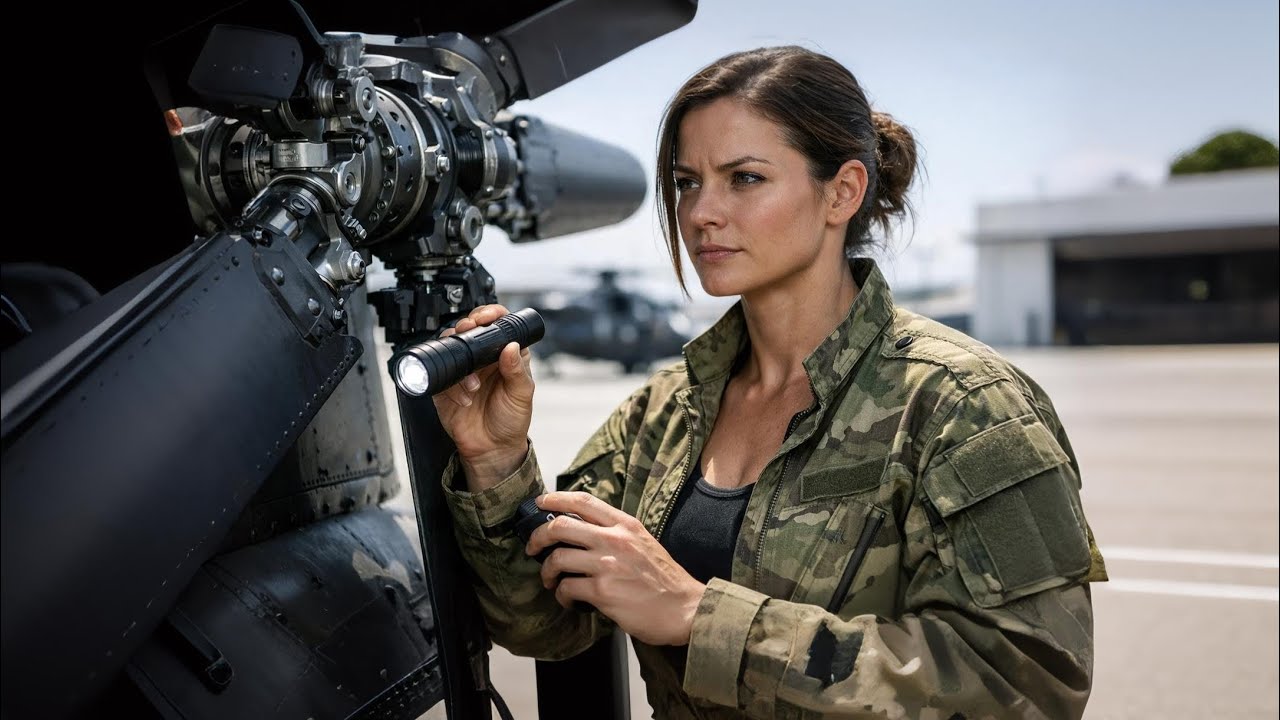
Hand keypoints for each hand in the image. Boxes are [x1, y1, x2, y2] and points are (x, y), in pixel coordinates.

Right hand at [432, 305, 534, 489]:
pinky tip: (464, 399)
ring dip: (460, 361)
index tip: (487, 317)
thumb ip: (517, 371)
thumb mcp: (522, 395)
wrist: (492, 449)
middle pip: (469, 330)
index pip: (497, 324)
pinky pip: (440, 375)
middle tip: (468, 333)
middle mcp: (482, 359)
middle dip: (466, 328)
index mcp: (504, 354)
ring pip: (451, 348)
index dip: (490, 314)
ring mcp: (463, 370)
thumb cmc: (511, 421)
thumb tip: (512, 346)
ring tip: (473, 384)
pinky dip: (451, 385)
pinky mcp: (445, 385)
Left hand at [527, 492, 706, 645]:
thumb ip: (616, 534)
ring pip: (558, 559)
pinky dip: (562, 595)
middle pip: (560, 526)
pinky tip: (569, 600)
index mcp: (625, 525)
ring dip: (547, 572)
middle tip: (533, 547)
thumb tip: (583, 532)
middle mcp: (615, 540)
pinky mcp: (603, 591)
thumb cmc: (664, 579)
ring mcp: (607, 565)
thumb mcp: (644, 542)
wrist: (684, 608)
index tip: (540, 503)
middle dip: (538, 537)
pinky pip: (567, 588)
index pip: (583, 501)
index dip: (555, 499)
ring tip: (551, 580)